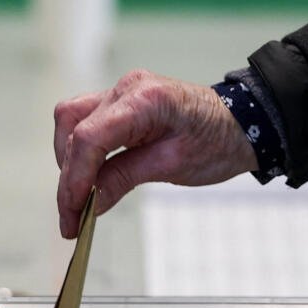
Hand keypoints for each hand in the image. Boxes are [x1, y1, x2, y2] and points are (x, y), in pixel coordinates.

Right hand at [54, 69, 257, 237]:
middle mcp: (126, 88)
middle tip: (72, 219)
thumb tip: (89, 204)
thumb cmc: (217, 141)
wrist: (239, 124)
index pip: (89, 138)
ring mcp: (120, 91)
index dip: (74, 178)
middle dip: (68, 178)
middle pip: (73, 131)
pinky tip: (87, 177)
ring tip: (78, 199)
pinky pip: (83, 120)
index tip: (72, 214)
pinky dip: (79, 150)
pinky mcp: (118, 101)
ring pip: (70, 121)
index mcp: (145, 100)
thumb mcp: (173, 166)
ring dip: (68, 161)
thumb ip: (124, 178)